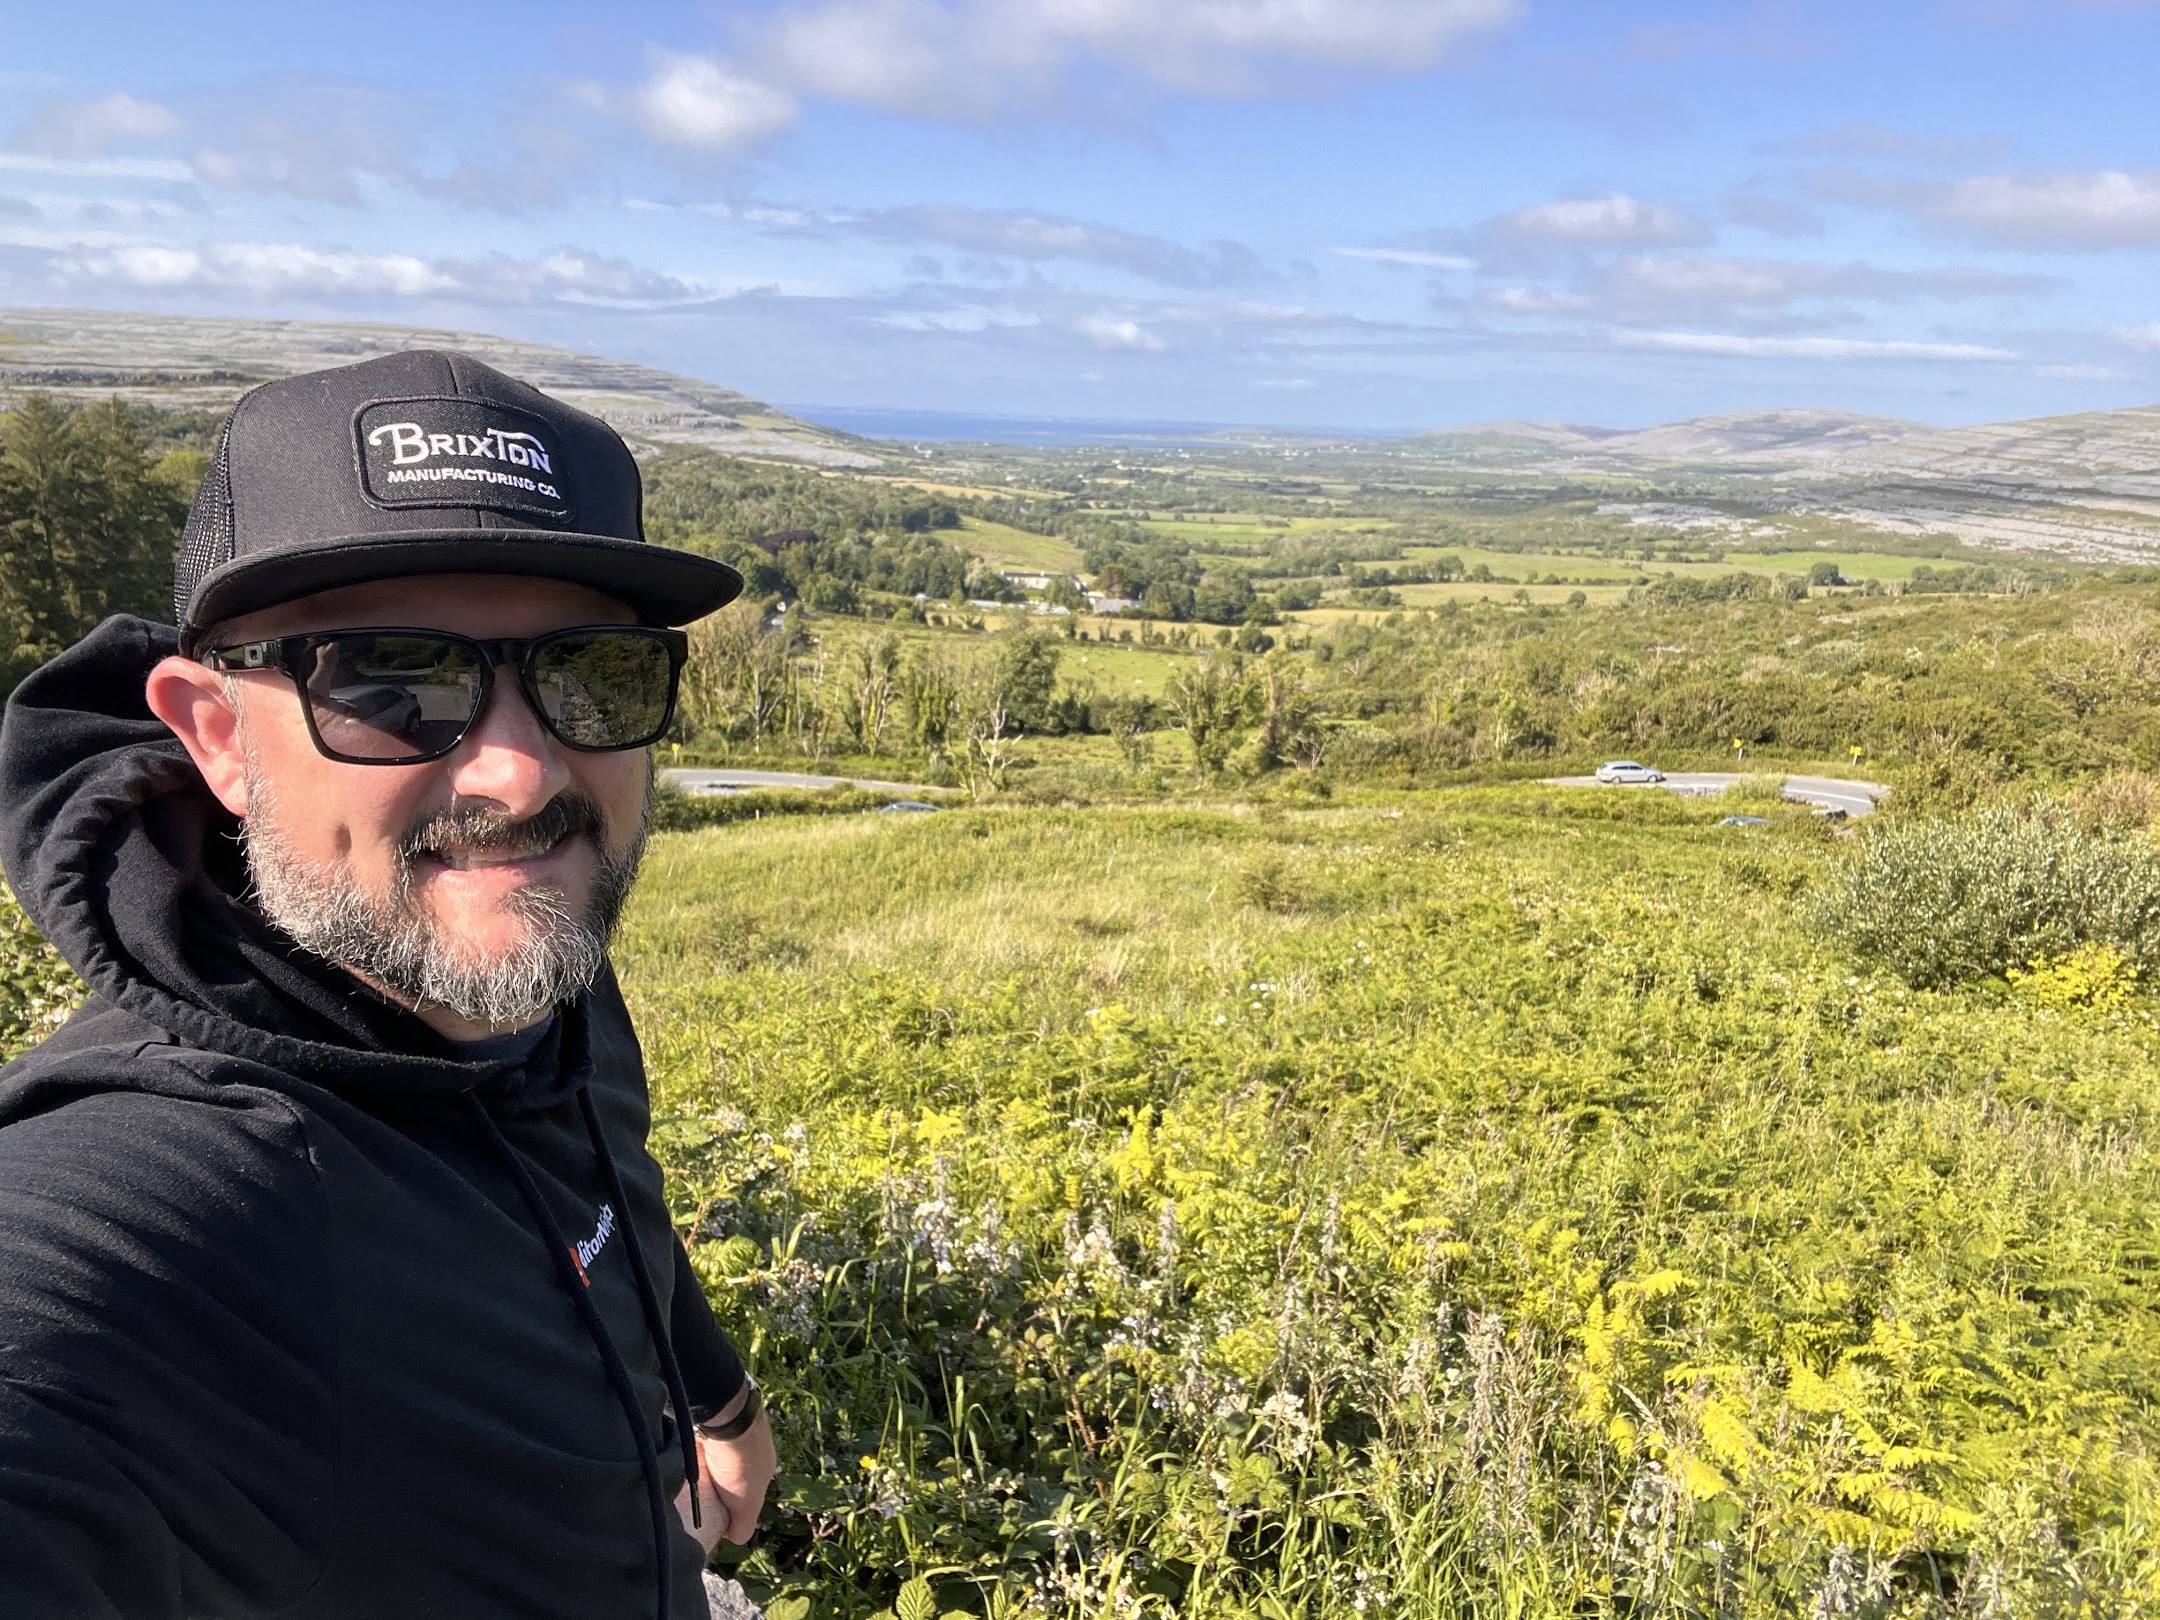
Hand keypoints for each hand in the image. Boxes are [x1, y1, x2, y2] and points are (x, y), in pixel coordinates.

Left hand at [674, 1408, 775, 1556]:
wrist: (728, 1419)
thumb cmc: (741, 1463)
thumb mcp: (747, 1503)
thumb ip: (744, 1525)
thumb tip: (736, 1539)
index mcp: (763, 1467)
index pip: (747, 1492)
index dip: (731, 1503)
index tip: (713, 1509)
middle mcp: (751, 1449)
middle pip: (729, 1474)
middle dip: (715, 1485)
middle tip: (698, 1493)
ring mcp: (733, 1433)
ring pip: (715, 1459)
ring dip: (703, 1468)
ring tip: (688, 1477)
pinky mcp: (714, 1421)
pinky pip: (702, 1442)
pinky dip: (694, 1451)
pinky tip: (685, 1457)